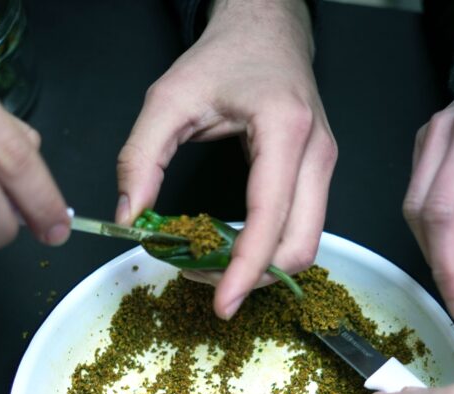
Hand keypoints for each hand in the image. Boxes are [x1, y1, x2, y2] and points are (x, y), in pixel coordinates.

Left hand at [115, 0, 336, 318]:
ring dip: (264, 270)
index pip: (270, 219)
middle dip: (255, 278)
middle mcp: (316, 154)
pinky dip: (270, 252)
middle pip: (300, 247)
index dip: (245, 270)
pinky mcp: (319, 176)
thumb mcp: (168, 98)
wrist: (267, 29)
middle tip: (207, 283)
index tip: (221, 304)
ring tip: (216, 266)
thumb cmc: (225, 56)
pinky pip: (302, 231)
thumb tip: (129, 219)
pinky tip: (235, 249)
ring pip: (307, 246)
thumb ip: (141, 157)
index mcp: (285, 130)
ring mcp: (324, 167)